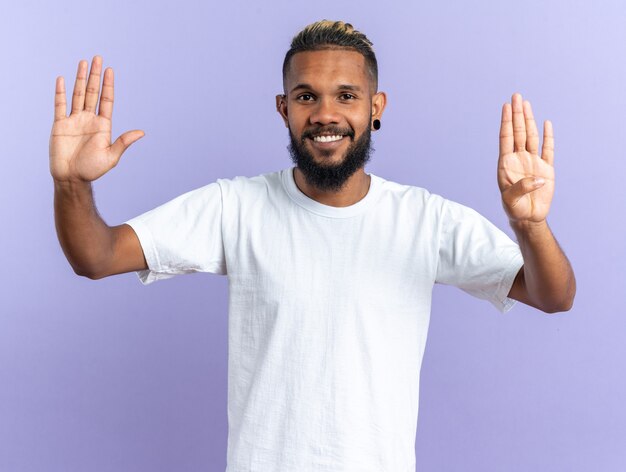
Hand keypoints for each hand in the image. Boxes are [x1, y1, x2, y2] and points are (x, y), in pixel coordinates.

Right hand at [49, 55, 143, 182]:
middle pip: (93, 92)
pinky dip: (60, 92)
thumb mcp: (111, 156)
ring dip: (80, 79)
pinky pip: (59, 105)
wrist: (71, 178)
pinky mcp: (60, 124)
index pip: (106, 100)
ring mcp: (74, 120)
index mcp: (103, 125)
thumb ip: (124, 142)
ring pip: (77, 94)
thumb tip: (142, 132)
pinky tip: (62, 79)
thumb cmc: (92, 170)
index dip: (108, 85)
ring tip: (84, 63)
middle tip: (98, 58)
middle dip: (96, 76)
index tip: (110, 70)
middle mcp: (89, 119)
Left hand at [498, 93, 553, 223]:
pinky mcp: (546, 169)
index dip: (506, 122)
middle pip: (518, 132)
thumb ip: (521, 188)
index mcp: (506, 164)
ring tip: (526, 103)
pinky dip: (547, 137)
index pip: (506, 138)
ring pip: (531, 136)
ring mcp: (532, 162)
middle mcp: (518, 159)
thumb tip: (538, 179)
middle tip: (516, 96)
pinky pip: (548, 149)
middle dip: (517, 114)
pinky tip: (545, 124)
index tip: (506, 106)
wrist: (528, 218)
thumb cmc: (514, 209)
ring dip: (529, 120)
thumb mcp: (511, 200)